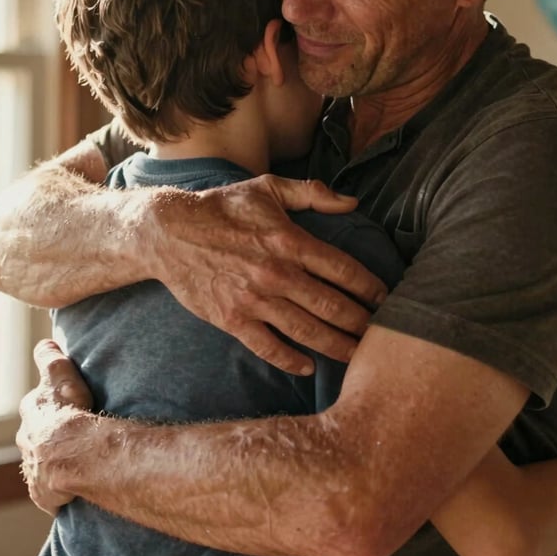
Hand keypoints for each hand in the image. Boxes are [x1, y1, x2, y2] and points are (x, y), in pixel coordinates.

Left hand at [17, 340, 93, 514]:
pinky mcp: (42, 493)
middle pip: (37, 437)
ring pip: (42, 463)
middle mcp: (27, 443)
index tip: (65, 407)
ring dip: (55, 463)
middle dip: (50, 437)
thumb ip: (50, 359)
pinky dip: (60, 488)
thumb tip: (44, 344)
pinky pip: (50, 490)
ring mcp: (34, 470)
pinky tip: (75, 486)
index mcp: (31, 415)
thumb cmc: (71, 413)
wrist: (75, 456)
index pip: (37, 407)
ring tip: (78, 462)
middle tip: (74, 436)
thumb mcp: (60, 376)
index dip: (51, 407)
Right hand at [146, 174, 387, 373]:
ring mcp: (254, 300)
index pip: (344, 270)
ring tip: (358, 358)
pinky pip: (268, 347)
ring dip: (337, 347)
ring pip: (307, 332)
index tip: (388, 300)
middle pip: (332, 307)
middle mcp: (277, 273)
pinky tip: (309, 367)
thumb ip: (312, 194)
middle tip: (384, 336)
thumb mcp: (267, 188)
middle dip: (362, 324)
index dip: (371, 288)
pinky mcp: (232, 320)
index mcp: (290, 241)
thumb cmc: (222, 207)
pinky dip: (291, 360)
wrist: (169, 232)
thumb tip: (353, 202)